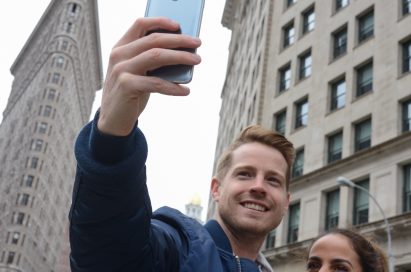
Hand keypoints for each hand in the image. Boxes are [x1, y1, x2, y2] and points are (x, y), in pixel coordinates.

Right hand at [98, 17, 201, 135]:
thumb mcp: (139, 72)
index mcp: (122, 47)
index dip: (160, 22)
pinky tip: (185, 90)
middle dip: (179, 40)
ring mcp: (121, 70)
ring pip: (156, 56)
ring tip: (196, 60)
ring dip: (180, 57)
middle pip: (153, 40)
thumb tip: (184, 52)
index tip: (179, 25)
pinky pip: (156, 83)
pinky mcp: (126, 86)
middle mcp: (119, 55)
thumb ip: (152, 59)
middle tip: (197, 43)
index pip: (140, 24)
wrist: (113, 119)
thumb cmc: (131, 92)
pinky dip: (173, 87)